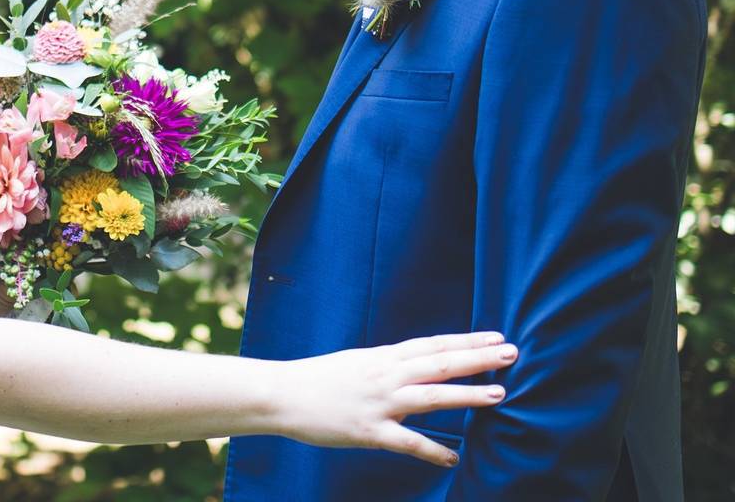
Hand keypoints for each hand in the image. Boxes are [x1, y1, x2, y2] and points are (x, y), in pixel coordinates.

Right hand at [274, 332, 516, 465]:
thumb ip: (388, 365)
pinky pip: (407, 441)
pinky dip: (433, 449)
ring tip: (499, 394)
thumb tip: (415, 368)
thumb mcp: (357, 362)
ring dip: (467, 394)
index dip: (466, 341)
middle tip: (512, 353)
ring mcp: (379, 402)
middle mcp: (386, 374)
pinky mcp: (369, 431)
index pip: (433, 345)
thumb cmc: (318, 378)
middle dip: (478, 358)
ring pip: (432, 396)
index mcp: (383, 356)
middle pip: (440, 363)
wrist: (282, 394)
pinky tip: (454, 457)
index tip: (496, 337)